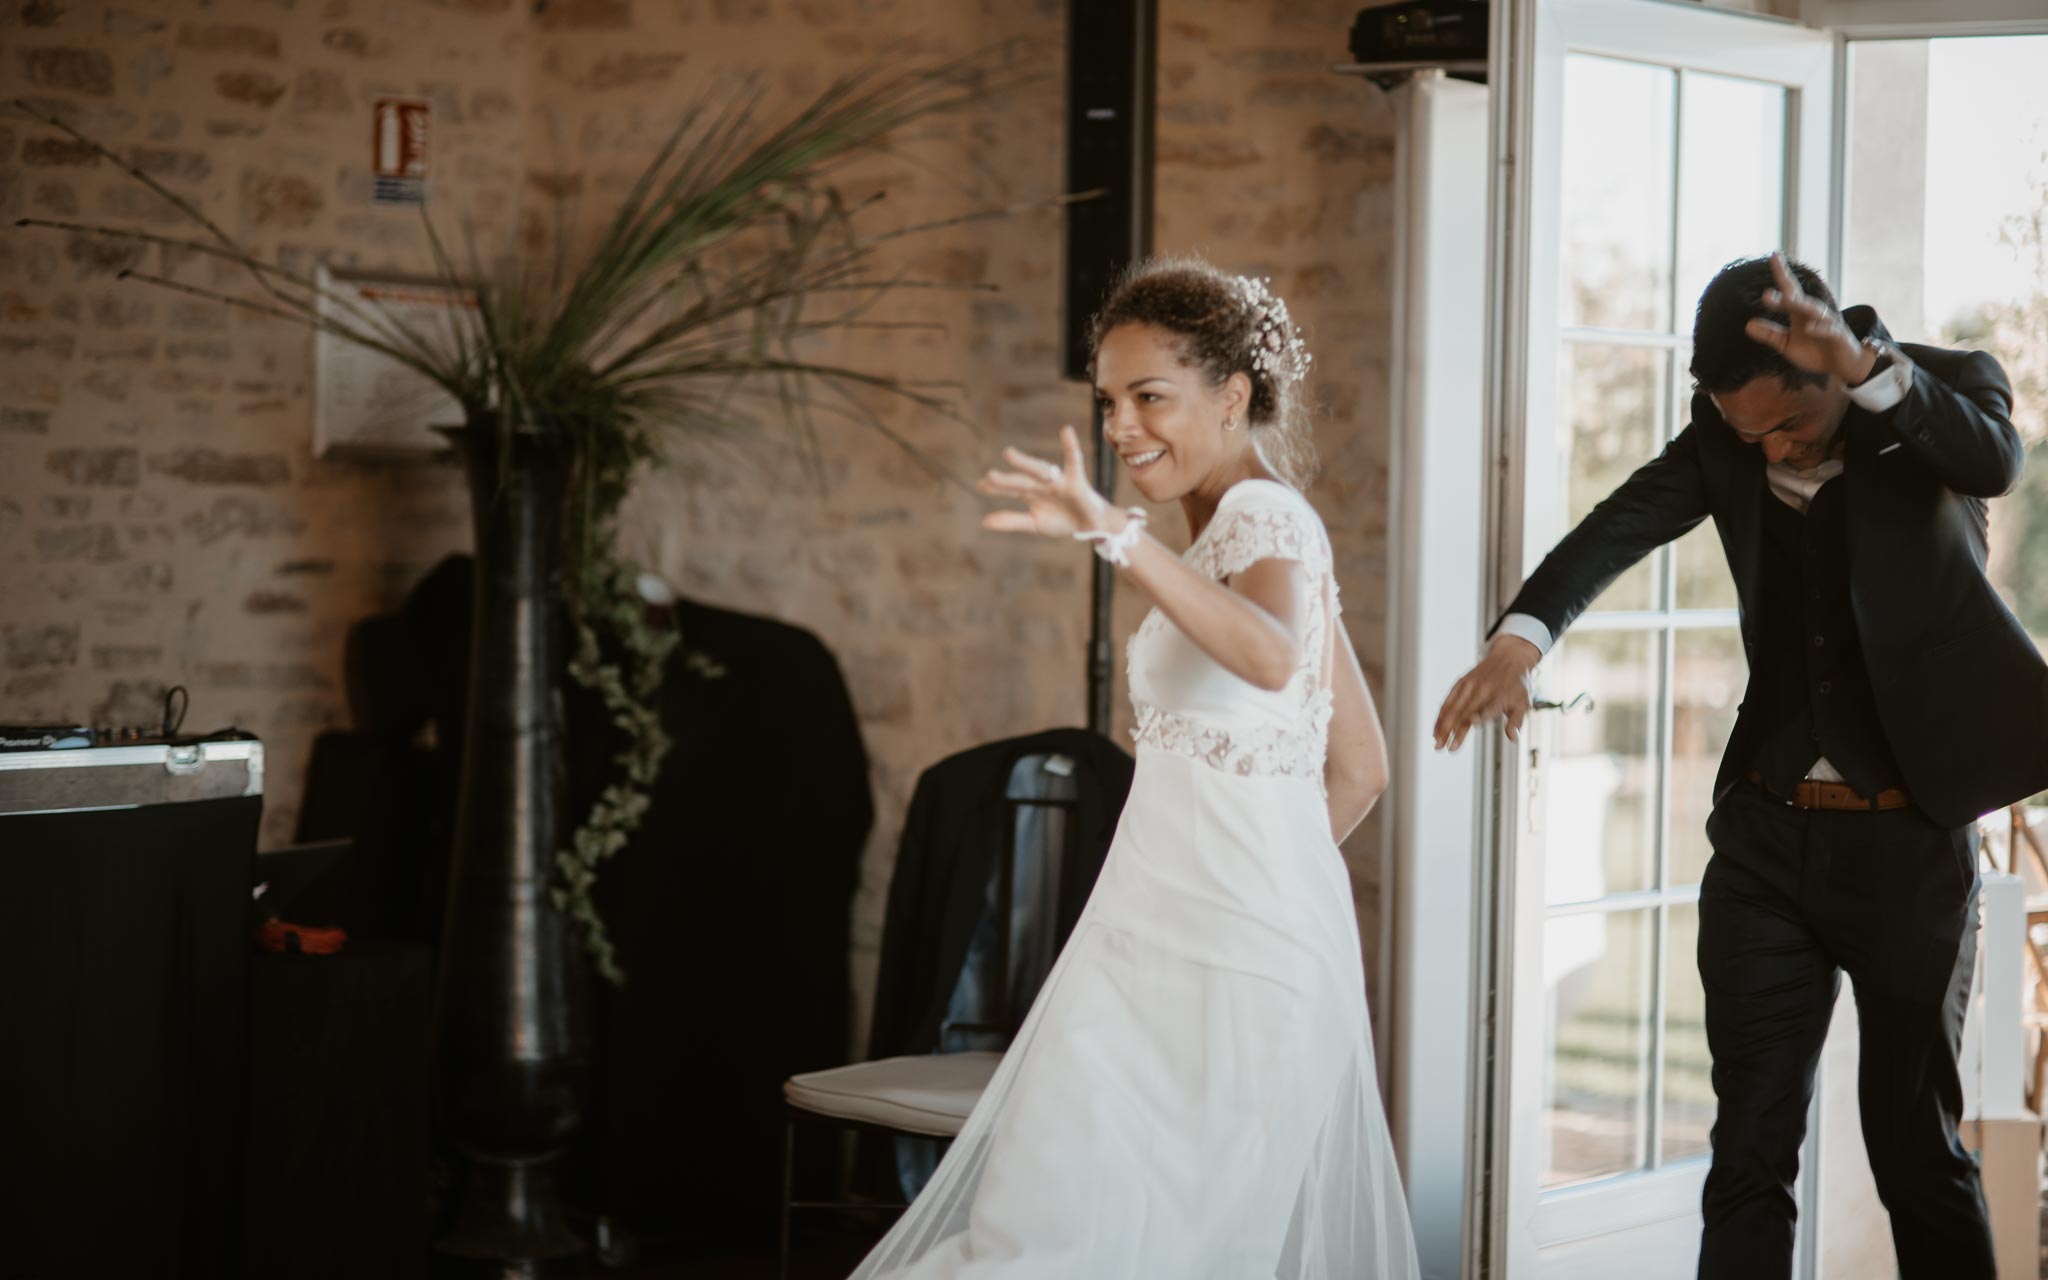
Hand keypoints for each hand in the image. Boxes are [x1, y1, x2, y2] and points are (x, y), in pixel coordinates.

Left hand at [980, 425, 1116, 538]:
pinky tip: (1066, 431)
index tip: (981, 485)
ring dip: (1025, 463)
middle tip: (989, 476)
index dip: (997, 488)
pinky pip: (1074, 460)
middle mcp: (1041, 483)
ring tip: (1008, 455)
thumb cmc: (1063, 520)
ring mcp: (1058, 480)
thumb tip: (984, 522)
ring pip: (1039, 470)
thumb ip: (1012, 521)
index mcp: (1031, 493)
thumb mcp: (1035, 523)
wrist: (1091, 526)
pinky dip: (1071, 446)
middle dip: (1007, 480)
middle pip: (1022, 480)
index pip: (1011, 489)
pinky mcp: (1076, 479)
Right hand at [1433, 633, 1539, 750]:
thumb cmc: (1517, 685)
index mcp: (1500, 695)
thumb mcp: (1523, 703)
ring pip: (1452, 708)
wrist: (1509, 658)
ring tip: (1437, 743)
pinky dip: (1441, 716)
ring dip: (1442, 726)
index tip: (1471, 724)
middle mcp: (1482, 690)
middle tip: (1444, 748)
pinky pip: (1448, 702)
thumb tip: (1513, 738)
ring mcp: (1469, 685)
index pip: (1489, 708)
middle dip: (1453, 731)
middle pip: (1464, 712)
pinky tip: (1436, 730)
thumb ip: (1516, 721)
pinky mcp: (1461, 683)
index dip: (1480, 716)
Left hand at [1742, 252, 1873, 383]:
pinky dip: (1819, 328)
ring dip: (1800, 305)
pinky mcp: (1838, 336)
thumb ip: (1771, 334)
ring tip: (1786, 300)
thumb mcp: (1787, 345)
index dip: (1782, 273)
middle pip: (1798, 298)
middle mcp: (1813, 314)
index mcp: (1799, 313)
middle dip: (1786, 288)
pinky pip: (1829, 330)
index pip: (1789, 290)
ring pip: (1814, 310)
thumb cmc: (1815, 352)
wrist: (1842, 366)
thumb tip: (1748, 324)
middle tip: (1766, 289)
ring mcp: (1827, 323)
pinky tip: (1809, 328)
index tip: (1773, 255)